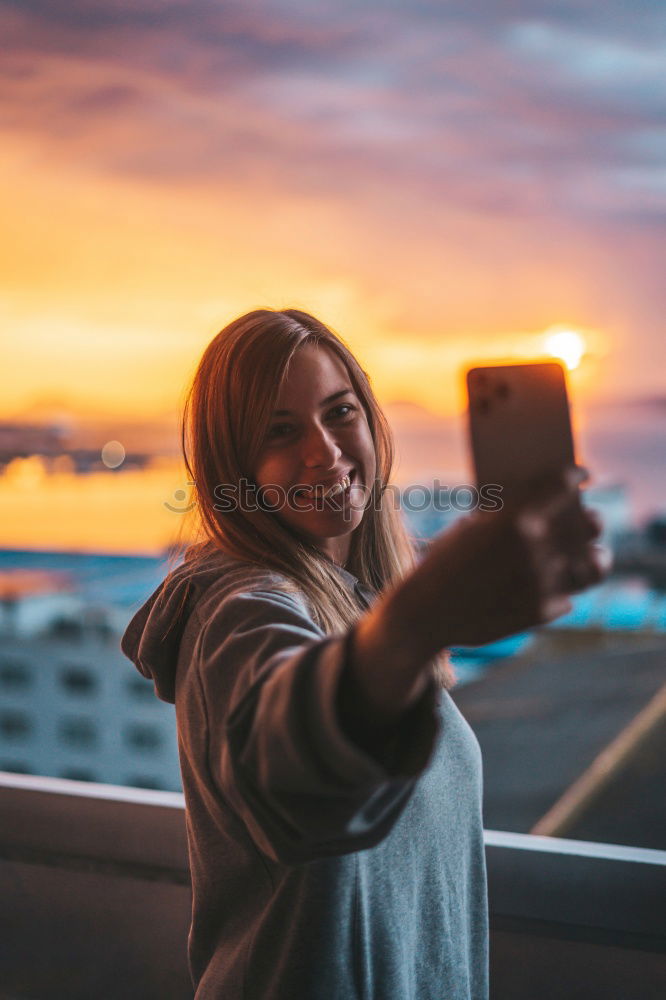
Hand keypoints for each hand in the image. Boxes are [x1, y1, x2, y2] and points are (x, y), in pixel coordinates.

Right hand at [409, 465, 611, 647]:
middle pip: (589, 524)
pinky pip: (568, 595)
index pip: (562, 483)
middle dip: (590, 518)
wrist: (425, 614)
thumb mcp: (471, 529)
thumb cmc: (442, 565)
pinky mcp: (543, 612)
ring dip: (596, 558)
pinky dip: (561, 588)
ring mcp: (543, 583)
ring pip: (595, 566)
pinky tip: (553, 584)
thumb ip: (508, 517)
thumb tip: (542, 508)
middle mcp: (536, 548)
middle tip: (589, 518)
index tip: (581, 473)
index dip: (575, 474)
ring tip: (594, 556)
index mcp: (516, 518)